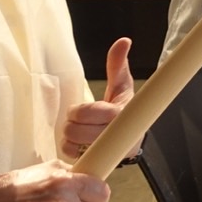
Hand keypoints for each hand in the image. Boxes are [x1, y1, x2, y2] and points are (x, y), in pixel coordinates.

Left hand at [61, 38, 133, 161]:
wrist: (131, 137)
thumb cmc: (124, 108)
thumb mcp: (122, 85)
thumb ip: (118, 64)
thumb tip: (123, 41)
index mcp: (120, 114)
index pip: (90, 113)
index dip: (80, 111)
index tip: (81, 110)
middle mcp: (116, 135)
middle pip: (78, 130)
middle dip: (73, 123)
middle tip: (78, 120)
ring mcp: (107, 150)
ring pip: (74, 143)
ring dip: (71, 136)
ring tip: (79, 131)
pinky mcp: (98, 160)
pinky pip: (73, 155)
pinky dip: (70, 148)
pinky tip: (78, 142)